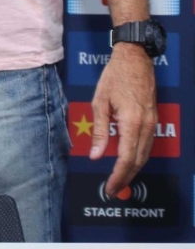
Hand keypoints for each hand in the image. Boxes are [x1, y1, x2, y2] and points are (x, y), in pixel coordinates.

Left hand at [89, 41, 156, 196]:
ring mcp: (152, 122)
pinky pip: (147, 144)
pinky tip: (128, 162)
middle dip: (126, 177)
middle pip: (138, 160)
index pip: (127, 158)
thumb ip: (100, 131)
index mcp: (131, 122)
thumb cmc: (115, 77)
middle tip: (113, 190)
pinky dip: (138, 157)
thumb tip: (96, 155)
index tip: (110, 187)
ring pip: (145, 154)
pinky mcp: (153, 119)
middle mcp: (146, 125)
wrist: (135, 59)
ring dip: (132, 169)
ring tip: (118, 180)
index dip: (118, 175)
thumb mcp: (100, 102)